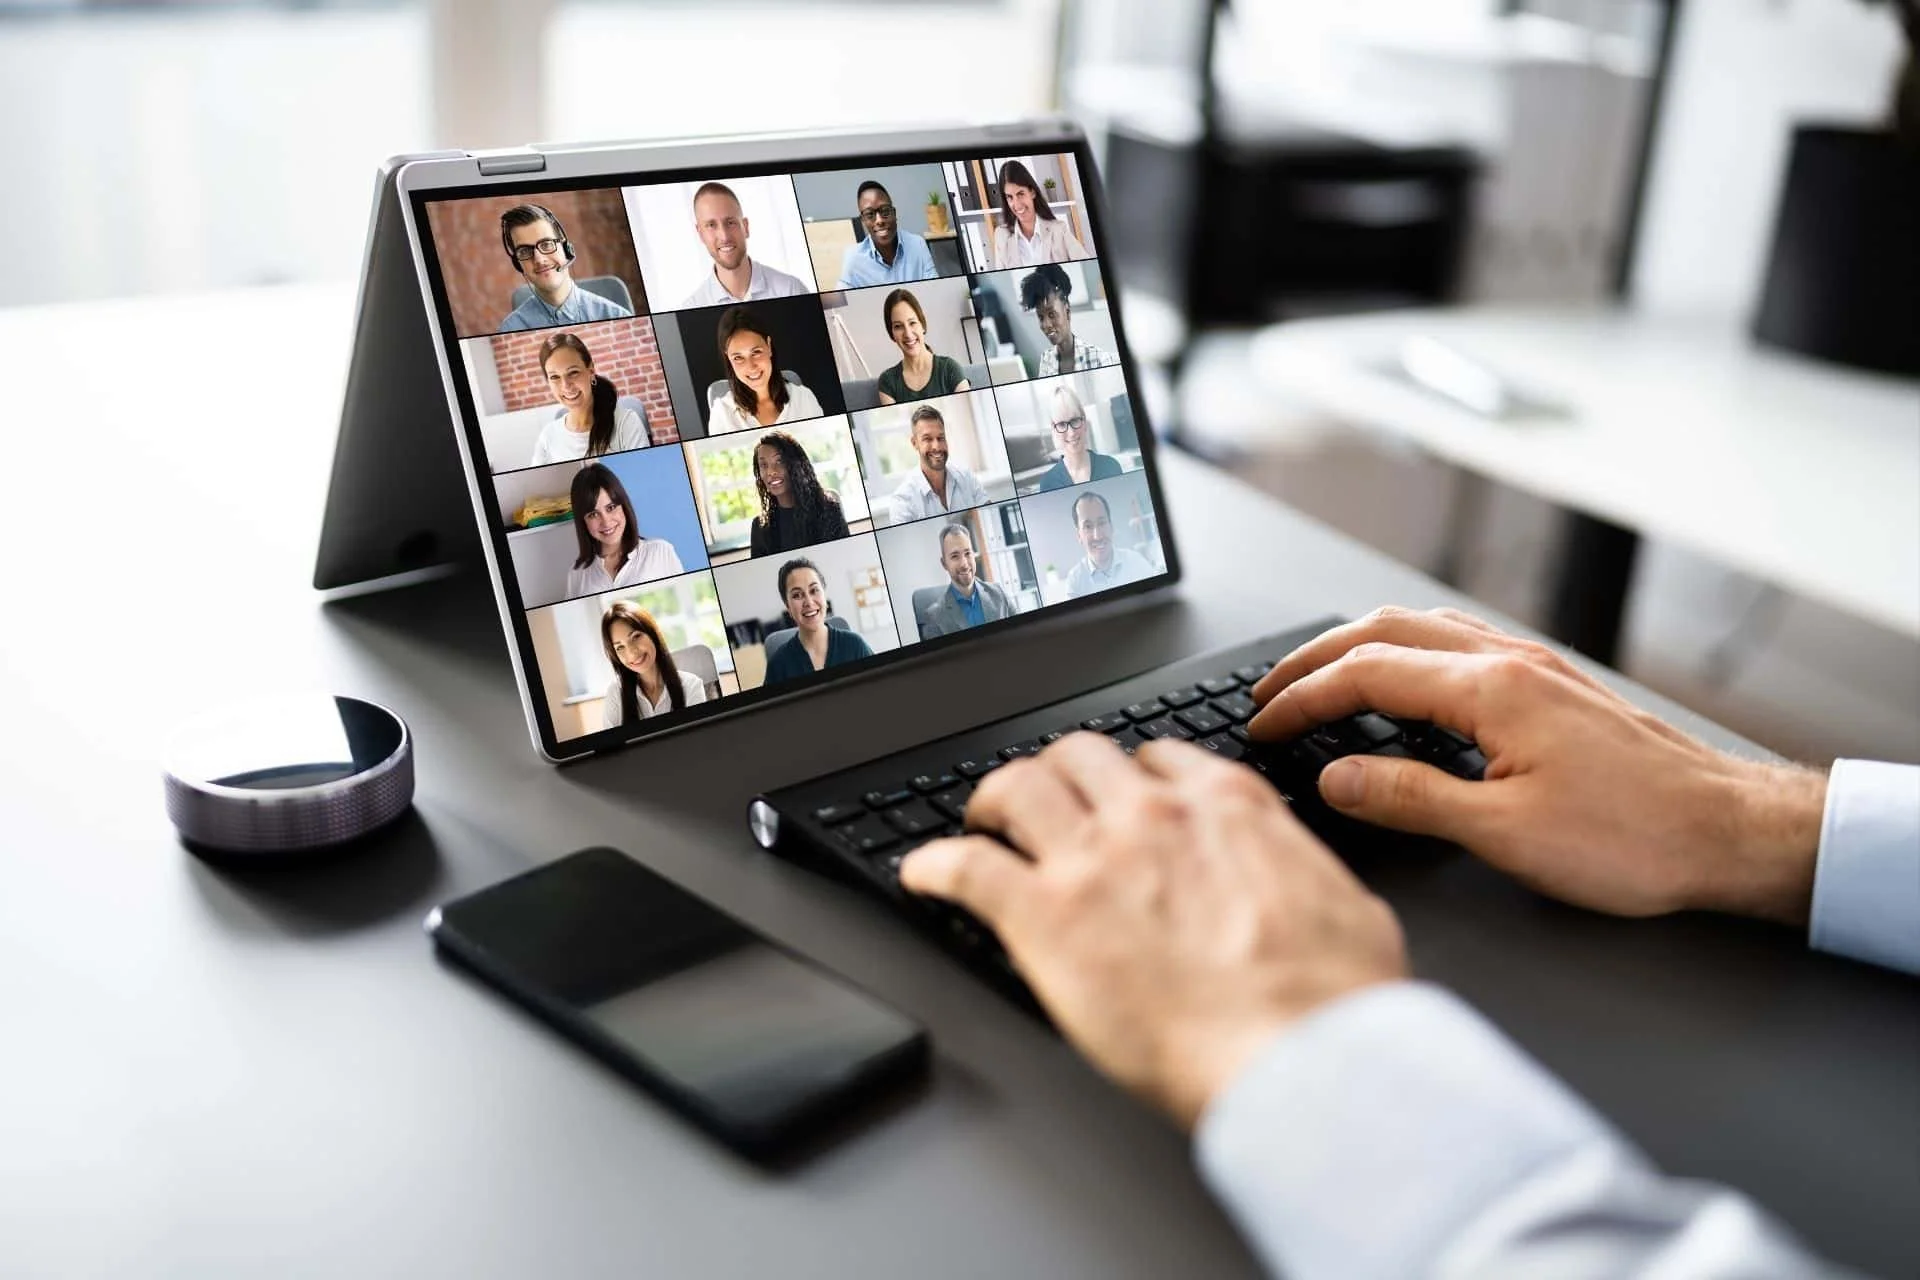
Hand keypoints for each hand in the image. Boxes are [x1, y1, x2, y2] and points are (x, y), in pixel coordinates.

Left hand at [900, 732, 1405, 1129]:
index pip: (1158, 760)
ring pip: (1015, 788)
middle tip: (1043, 803)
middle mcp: (1151, 816)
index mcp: (1226, 807)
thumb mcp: (1345, 907)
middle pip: (1077, 757)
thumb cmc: (1333, 1000)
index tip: (1120, 799)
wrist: (1301, 1057)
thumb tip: (1304, 889)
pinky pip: (964, 866)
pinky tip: (924, 875)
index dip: (1129, 779)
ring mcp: (1092, 859)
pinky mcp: (1042, 915)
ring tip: (980, 821)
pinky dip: (935, 865)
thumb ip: (1304, 878)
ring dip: (991, 802)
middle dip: (1055, 776)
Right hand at [1248, 607, 1826, 925]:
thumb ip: (1408, 799)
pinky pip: (1458, 643)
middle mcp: (1510, 663)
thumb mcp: (1504, 833)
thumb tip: (1335, 777)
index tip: (1263, 724)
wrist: (1729, 831)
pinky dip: (1406, 652)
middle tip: (1268, 691)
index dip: (1302, 699)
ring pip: (1423, 628)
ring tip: (1319, 678)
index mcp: (1491, 690)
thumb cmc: (1635, 838)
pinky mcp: (1553, 687)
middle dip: (1315, 658)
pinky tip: (1403, 683)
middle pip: (1385, 631)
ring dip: (1359, 647)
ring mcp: (1534, 668)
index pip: (1365, 673)